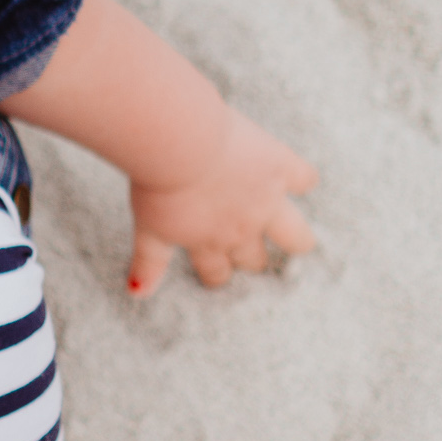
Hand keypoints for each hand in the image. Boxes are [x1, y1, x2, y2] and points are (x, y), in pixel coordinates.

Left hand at [128, 106, 315, 295]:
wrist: (182, 145)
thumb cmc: (157, 183)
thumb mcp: (148, 227)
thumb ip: (149, 262)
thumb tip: (136, 295)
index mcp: (207, 243)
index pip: (218, 273)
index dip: (217, 274)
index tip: (217, 272)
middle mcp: (241, 229)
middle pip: (255, 258)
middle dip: (253, 259)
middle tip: (254, 253)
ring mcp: (265, 201)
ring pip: (294, 234)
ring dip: (296, 239)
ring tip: (301, 241)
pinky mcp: (280, 168)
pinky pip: (305, 180)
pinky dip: (304, 179)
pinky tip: (302, 179)